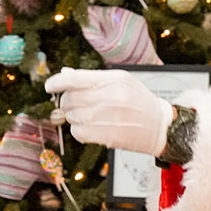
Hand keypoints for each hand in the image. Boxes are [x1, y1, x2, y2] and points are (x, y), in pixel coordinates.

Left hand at [44, 68, 173, 155]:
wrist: (160, 126)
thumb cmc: (139, 101)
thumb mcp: (121, 81)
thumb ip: (93, 78)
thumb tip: (65, 74)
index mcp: (113, 79)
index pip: (74, 78)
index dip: (57, 82)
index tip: (49, 87)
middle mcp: (110, 96)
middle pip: (70, 98)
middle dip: (67, 102)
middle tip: (75, 105)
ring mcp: (109, 117)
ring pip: (72, 116)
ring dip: (74, 117)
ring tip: (88, 117)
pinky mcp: (108, 135)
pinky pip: (78, 132)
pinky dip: (79, 131)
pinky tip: (90, 128)